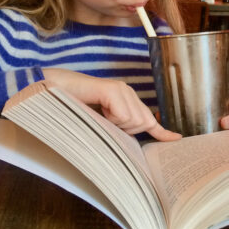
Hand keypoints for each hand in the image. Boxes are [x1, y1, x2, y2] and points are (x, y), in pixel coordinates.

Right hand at [42, 69, 180, 141]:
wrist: (52, 91)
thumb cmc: (74, 108)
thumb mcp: (101, 123)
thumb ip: (117, 127)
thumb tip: (134, 138)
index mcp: (126, 100)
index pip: (148, 118)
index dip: (161, 131)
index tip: (176, 139)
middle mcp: (128, 92)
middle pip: (144, 122)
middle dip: (127, 130)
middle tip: (105, 121)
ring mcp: (121, 89)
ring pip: (134, 121)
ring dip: (115, 124)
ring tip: (99, 113)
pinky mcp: (113, 89)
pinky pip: (123, 115)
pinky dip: (111, 118)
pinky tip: (99, 108)